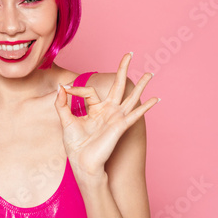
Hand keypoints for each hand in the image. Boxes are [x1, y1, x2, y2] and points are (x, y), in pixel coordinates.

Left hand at [54, 53, 158, 180]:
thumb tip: (61, 87)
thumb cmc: (75, 145)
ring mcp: (116, 118)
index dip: (75, 89)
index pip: (89, 91)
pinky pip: (135, 114)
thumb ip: (62, 104)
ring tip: (150, 73)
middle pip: (118, 86)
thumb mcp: (66, 121)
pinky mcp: (120, 125)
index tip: (65, 89)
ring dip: (141, 85)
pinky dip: (146, 107)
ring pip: (130, 97)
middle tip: (129, 54)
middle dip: (123, 69)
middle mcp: (108, 111)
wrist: (82, 163)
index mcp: (95, 109)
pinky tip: (156, 99)